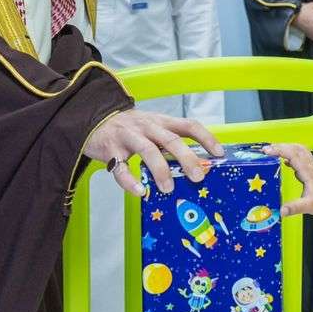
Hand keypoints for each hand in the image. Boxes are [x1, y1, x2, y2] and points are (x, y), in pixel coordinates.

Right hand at [84, 110, 222, 196]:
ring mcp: (128, 137)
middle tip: (198, 176)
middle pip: (171, 140)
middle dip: (187, 158)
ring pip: (148, 150)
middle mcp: (147, 127)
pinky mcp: (110, 150)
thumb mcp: (152, 128)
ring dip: (161, 170)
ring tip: (169, 187)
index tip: (219, 154)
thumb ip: (169, 141)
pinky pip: (120, 167)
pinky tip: (139, 191)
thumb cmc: (129, 129)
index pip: (189, 125)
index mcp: (161, 121)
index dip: (206, 138)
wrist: (93, 120)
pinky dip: (129, 181)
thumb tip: (195, 165)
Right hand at [273, 144, 312, 217]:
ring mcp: (311, 167)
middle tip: (266, 150)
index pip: (292, 155)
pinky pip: (301, 157)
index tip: (266, 151)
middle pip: (295, 148)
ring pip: (299, 150)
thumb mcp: (308, 206)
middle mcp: (309, 166)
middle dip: (280, 146)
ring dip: (286, 148)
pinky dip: (291, 155)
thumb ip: (294, 208)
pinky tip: (285, 162)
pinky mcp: (311, 171)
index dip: (279, 150)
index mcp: (307, 172)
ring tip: (274, 151)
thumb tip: (281, 210)